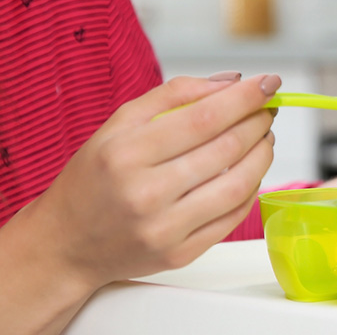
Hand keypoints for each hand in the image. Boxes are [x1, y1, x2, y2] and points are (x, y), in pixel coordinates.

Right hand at [25, 73, 278, 289]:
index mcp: (126, 153)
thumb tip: (232, 82)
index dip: (245, 98)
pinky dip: (251, 188)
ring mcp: (164, 229)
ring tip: (264, 138)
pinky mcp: (180, 255)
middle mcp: (145, 193)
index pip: (204, 118)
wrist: (66, 243)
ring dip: (263, 155)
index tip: (269, 83)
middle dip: (258, 123)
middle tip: (267, 110)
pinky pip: (233, 217)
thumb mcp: (119, 124)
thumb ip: (175, 95)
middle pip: (226, 149)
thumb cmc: (96, 177)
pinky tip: (250, 171)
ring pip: (239, 185)